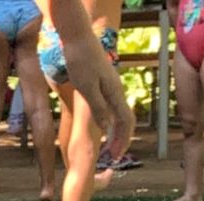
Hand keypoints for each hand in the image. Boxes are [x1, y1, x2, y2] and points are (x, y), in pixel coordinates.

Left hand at [65, 30, 131, 153]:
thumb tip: (108, 128)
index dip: (122, 141)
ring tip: (109, 147)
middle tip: (114, 158)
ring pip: (119, 113)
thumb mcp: (87, 89)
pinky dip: (110, 120)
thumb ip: (98, 109)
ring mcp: (111, 86)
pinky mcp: (104, 83)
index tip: (116, 157)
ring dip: (116, 132)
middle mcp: (116, 90)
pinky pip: (112, 106)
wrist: (78, 38)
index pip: (125, 122)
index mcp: (114, 93)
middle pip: (125, 119)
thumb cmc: (80, 61)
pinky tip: (102, 126)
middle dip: (122, 140)